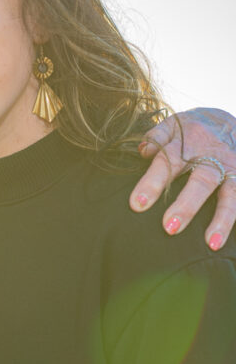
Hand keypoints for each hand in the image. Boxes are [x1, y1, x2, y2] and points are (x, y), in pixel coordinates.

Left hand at [130, 108, 235, 247]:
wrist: (232, 120)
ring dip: (222, 219)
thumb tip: (142, 152)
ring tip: (211, 243)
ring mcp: (234, 168)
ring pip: (231, 194)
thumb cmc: (196, 129)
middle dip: (186, 205)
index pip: (167, 161)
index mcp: (189, 140)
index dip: (152, 182)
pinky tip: (229, 241)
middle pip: (201, 181)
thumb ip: (156, 136)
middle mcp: (214, 155)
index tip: (137, 205)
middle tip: (169, 228)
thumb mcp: (175, 124)